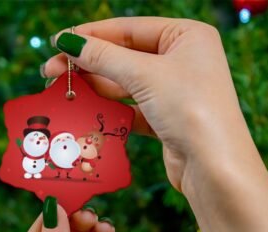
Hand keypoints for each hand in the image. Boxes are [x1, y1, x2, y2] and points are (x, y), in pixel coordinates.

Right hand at [43, 17, 267, 231]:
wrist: (215, 167)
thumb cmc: (191, 109)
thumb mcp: (145, 75)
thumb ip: (104, 57)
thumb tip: (68, 41)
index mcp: (187, 36)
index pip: (129, 29)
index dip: (91, 36)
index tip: (58, 43)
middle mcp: (183, 61)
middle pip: (126, 56)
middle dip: (89, 64)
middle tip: (52, 72)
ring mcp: (176, 92)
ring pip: (127, 85)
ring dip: (97, 88)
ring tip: (64, 92)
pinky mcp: (168, 119)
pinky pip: (133, 109)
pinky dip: (112, 111)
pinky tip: (88, 111)